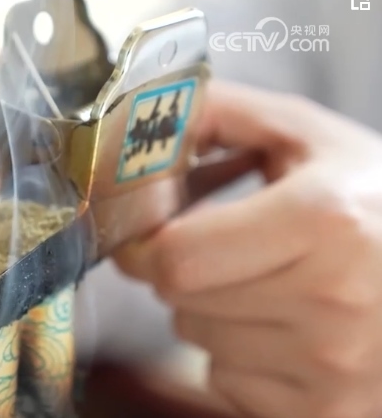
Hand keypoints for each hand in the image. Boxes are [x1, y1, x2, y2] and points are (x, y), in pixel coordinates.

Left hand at [115, 80, 381, 417]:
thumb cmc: (375, 202)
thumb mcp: (312, 138)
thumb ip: (223, 115)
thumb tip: (144, 115)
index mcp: (327, 221)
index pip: (177, 257)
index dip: (146, 245)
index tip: (148, 236)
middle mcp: (334, 300)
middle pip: (180, 299)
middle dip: (181, 271)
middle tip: (220, 252)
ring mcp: (334, 365)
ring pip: (198, 340)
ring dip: (209, 311)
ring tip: (264, 284)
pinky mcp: (329, 412)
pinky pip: (227, 381)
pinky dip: (236, 355)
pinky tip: (281, 327)